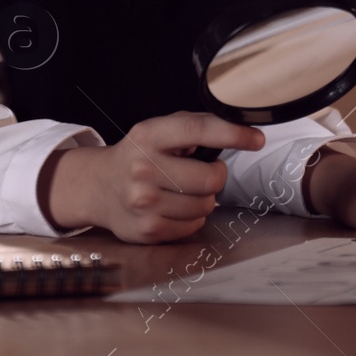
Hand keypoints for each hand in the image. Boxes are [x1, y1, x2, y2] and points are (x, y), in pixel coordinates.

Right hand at [39, 111, 264, 243]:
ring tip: (183, 190)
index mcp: (149, 136)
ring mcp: (144, 202)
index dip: (232, 134)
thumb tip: (241, 129)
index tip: (256, 138)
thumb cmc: (139, 155)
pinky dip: (192, 218)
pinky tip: (174, 207)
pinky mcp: (147, 229)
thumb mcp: (158, 130)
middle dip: (216, 176)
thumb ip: (195, 126)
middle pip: (210, 179)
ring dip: (204, 199)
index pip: (197, 130)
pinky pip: (193, 227)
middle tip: (205, 172)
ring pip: (205, 206)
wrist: (100, 187)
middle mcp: (143, 168)